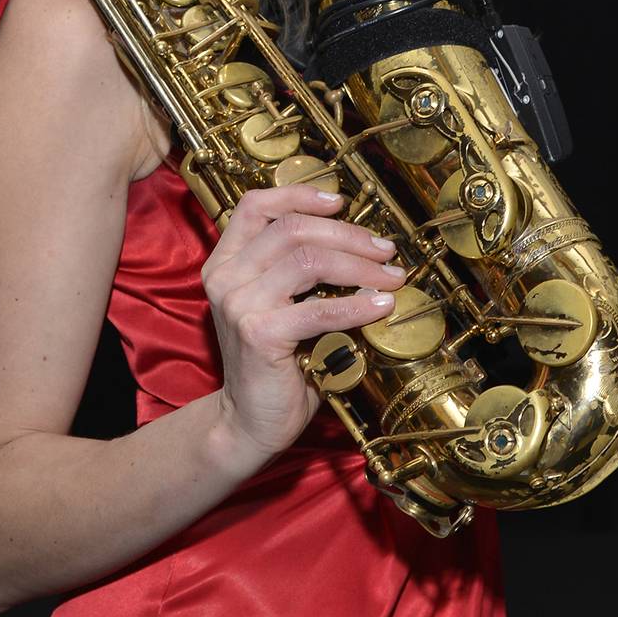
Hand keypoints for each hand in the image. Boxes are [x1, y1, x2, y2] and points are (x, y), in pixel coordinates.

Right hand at [201, 185, 404, 460]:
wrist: (250, 421)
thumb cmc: (276, 362)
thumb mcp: (280, 305)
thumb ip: (300, 272)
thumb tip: (366, 246)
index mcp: (226, 262)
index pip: (255, 205)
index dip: (299, 195)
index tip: (339, 200)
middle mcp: (226, 276)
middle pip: (292, 228)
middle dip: (347, 234)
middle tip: (385, 249)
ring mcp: (239, 304)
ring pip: (308, 260)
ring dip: (359, 266)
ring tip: (391, 277)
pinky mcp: (259, 334)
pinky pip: (319, 308)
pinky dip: (357, 306)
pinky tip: (382, 306)